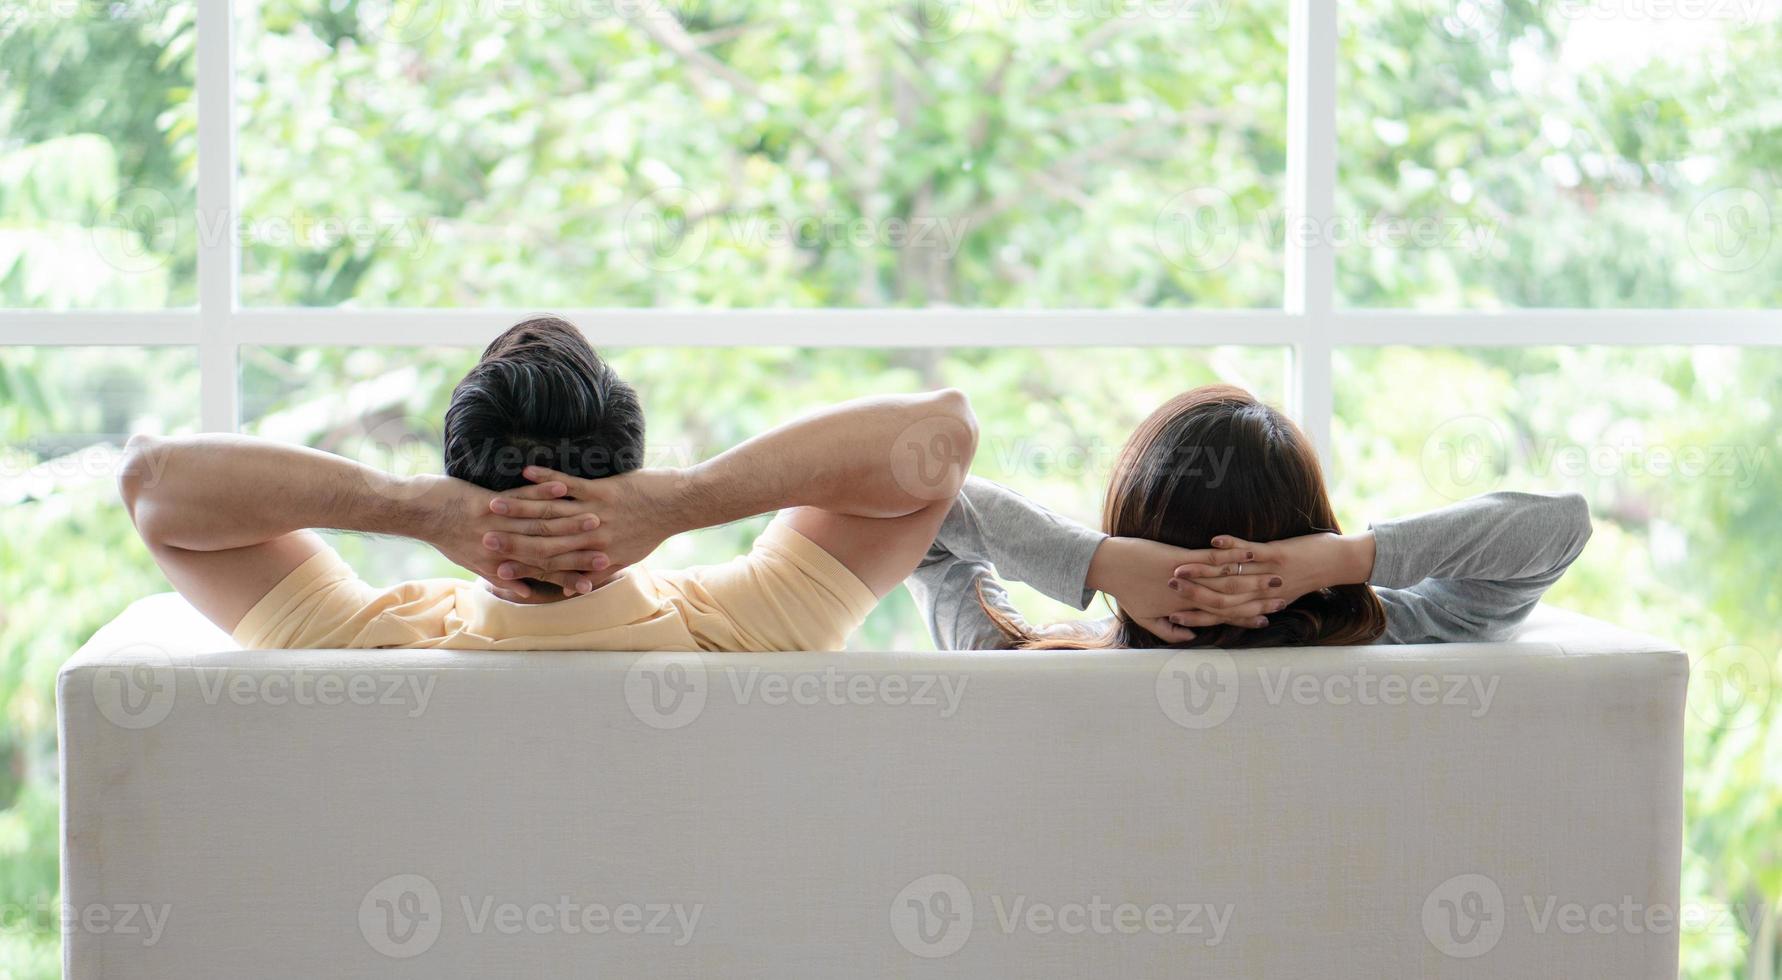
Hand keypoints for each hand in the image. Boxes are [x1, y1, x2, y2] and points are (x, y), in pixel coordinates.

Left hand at [412, 475, 607, 598]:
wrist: (417, 513)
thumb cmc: (446, 536)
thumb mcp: (474, 562)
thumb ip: (502, 576)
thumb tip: (526, 592)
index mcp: (500, 564)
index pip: (542, 575)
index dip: (570, 578)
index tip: (594, 582)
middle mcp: (500, 548)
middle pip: (548, 552)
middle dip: (580, 552)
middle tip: (607, 553)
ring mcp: (495, 524)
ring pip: (538, 524)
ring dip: (569, 520)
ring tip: (597, 518)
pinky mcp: (488, 502)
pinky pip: (520, 497)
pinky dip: (542, 491)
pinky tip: (562, 488)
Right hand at [478, 464, 691, 585]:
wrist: (677, 506)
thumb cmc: (651, 530)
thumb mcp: (627, 557)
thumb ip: (600, 571)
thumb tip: (577, 586)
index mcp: (595, 557)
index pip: (551, 566)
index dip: (523, 569)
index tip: (495, 570)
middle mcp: (591, 541)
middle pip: (544, 542)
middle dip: (511, 540)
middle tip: (481, 538)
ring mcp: (596, 515)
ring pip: (551, 514)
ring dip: (520, 509)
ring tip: (491, 506)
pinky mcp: (603, 492)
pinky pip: (569, 486)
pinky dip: (547, 479)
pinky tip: (525, 472)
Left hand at [1087, 537, 1267, 641]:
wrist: (1109, 568)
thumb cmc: (1125, 591)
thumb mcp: (1146, 618)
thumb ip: (1170, 631)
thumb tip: (1190, 638)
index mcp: (1184, 611)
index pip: (1222, 618)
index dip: (1246, 619)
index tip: (1266, 619)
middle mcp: (1190, 598)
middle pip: (1233, 602)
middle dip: (1260, 600)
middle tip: (1284, 598)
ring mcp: (1188, 579)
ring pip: (1227, 582)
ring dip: (1255, 580)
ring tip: (1278, 578)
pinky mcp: (1182, 560)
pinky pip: (1212, 560)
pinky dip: (1233, 557)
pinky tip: (1252, 555)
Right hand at [1164, 532, 1374, 630]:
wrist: (1340, 563)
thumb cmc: (1309, 576)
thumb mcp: (1281, 595)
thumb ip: (1258, 600)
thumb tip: (1237, 603)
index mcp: (1260, 604)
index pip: (1223, 614)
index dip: (1197, 616)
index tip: (1173, 615)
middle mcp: (1262, 593)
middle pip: (1221, 598)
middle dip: (1192, 594)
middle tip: (1168, 589)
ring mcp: (1269, 574)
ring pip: (1231, 577)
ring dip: (1203, 572)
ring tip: (1180, 568)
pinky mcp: (1279, 554)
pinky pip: (1251, 552)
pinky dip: (1232, 547)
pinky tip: (1214, 541)